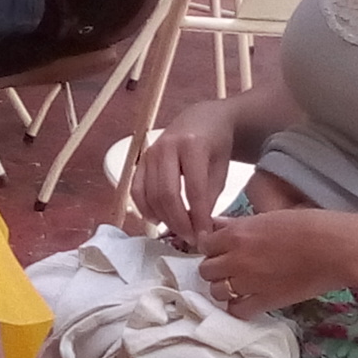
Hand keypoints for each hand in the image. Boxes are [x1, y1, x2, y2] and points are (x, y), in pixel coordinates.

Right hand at [133, 99, 238, 243]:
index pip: (194, 189)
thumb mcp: (221, 169)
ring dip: (163, 218)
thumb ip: (209, 196)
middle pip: (167, 194)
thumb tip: (197, 227)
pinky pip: (136, 189)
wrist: (201, 119)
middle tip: (190, 238)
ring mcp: (150, 152)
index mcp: (193, 145)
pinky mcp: (141, 160)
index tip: (205, 236)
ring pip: (150, 194)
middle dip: (178, 221)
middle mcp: (167, 147)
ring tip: (177, 231)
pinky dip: (144, 208)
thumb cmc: (215, 145)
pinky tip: (156, 219)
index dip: (199, 217)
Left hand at [196, 207, 357, 317]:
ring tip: (239, 285)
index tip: (222, 250)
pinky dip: (238, 308)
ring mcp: (248, 282)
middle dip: (216, 268)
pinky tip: (248, 301)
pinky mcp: (265, 301)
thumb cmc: (309, 225)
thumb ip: (240, 223)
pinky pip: (237, 311)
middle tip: (231, 268)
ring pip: (216, 292)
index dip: (213, 248)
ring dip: (224, 289)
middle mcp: (236, 259)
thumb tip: (219, 225)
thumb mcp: (270, 216)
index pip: (205, 244)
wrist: (336, 248)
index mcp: (237, 234)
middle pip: (206, 270)